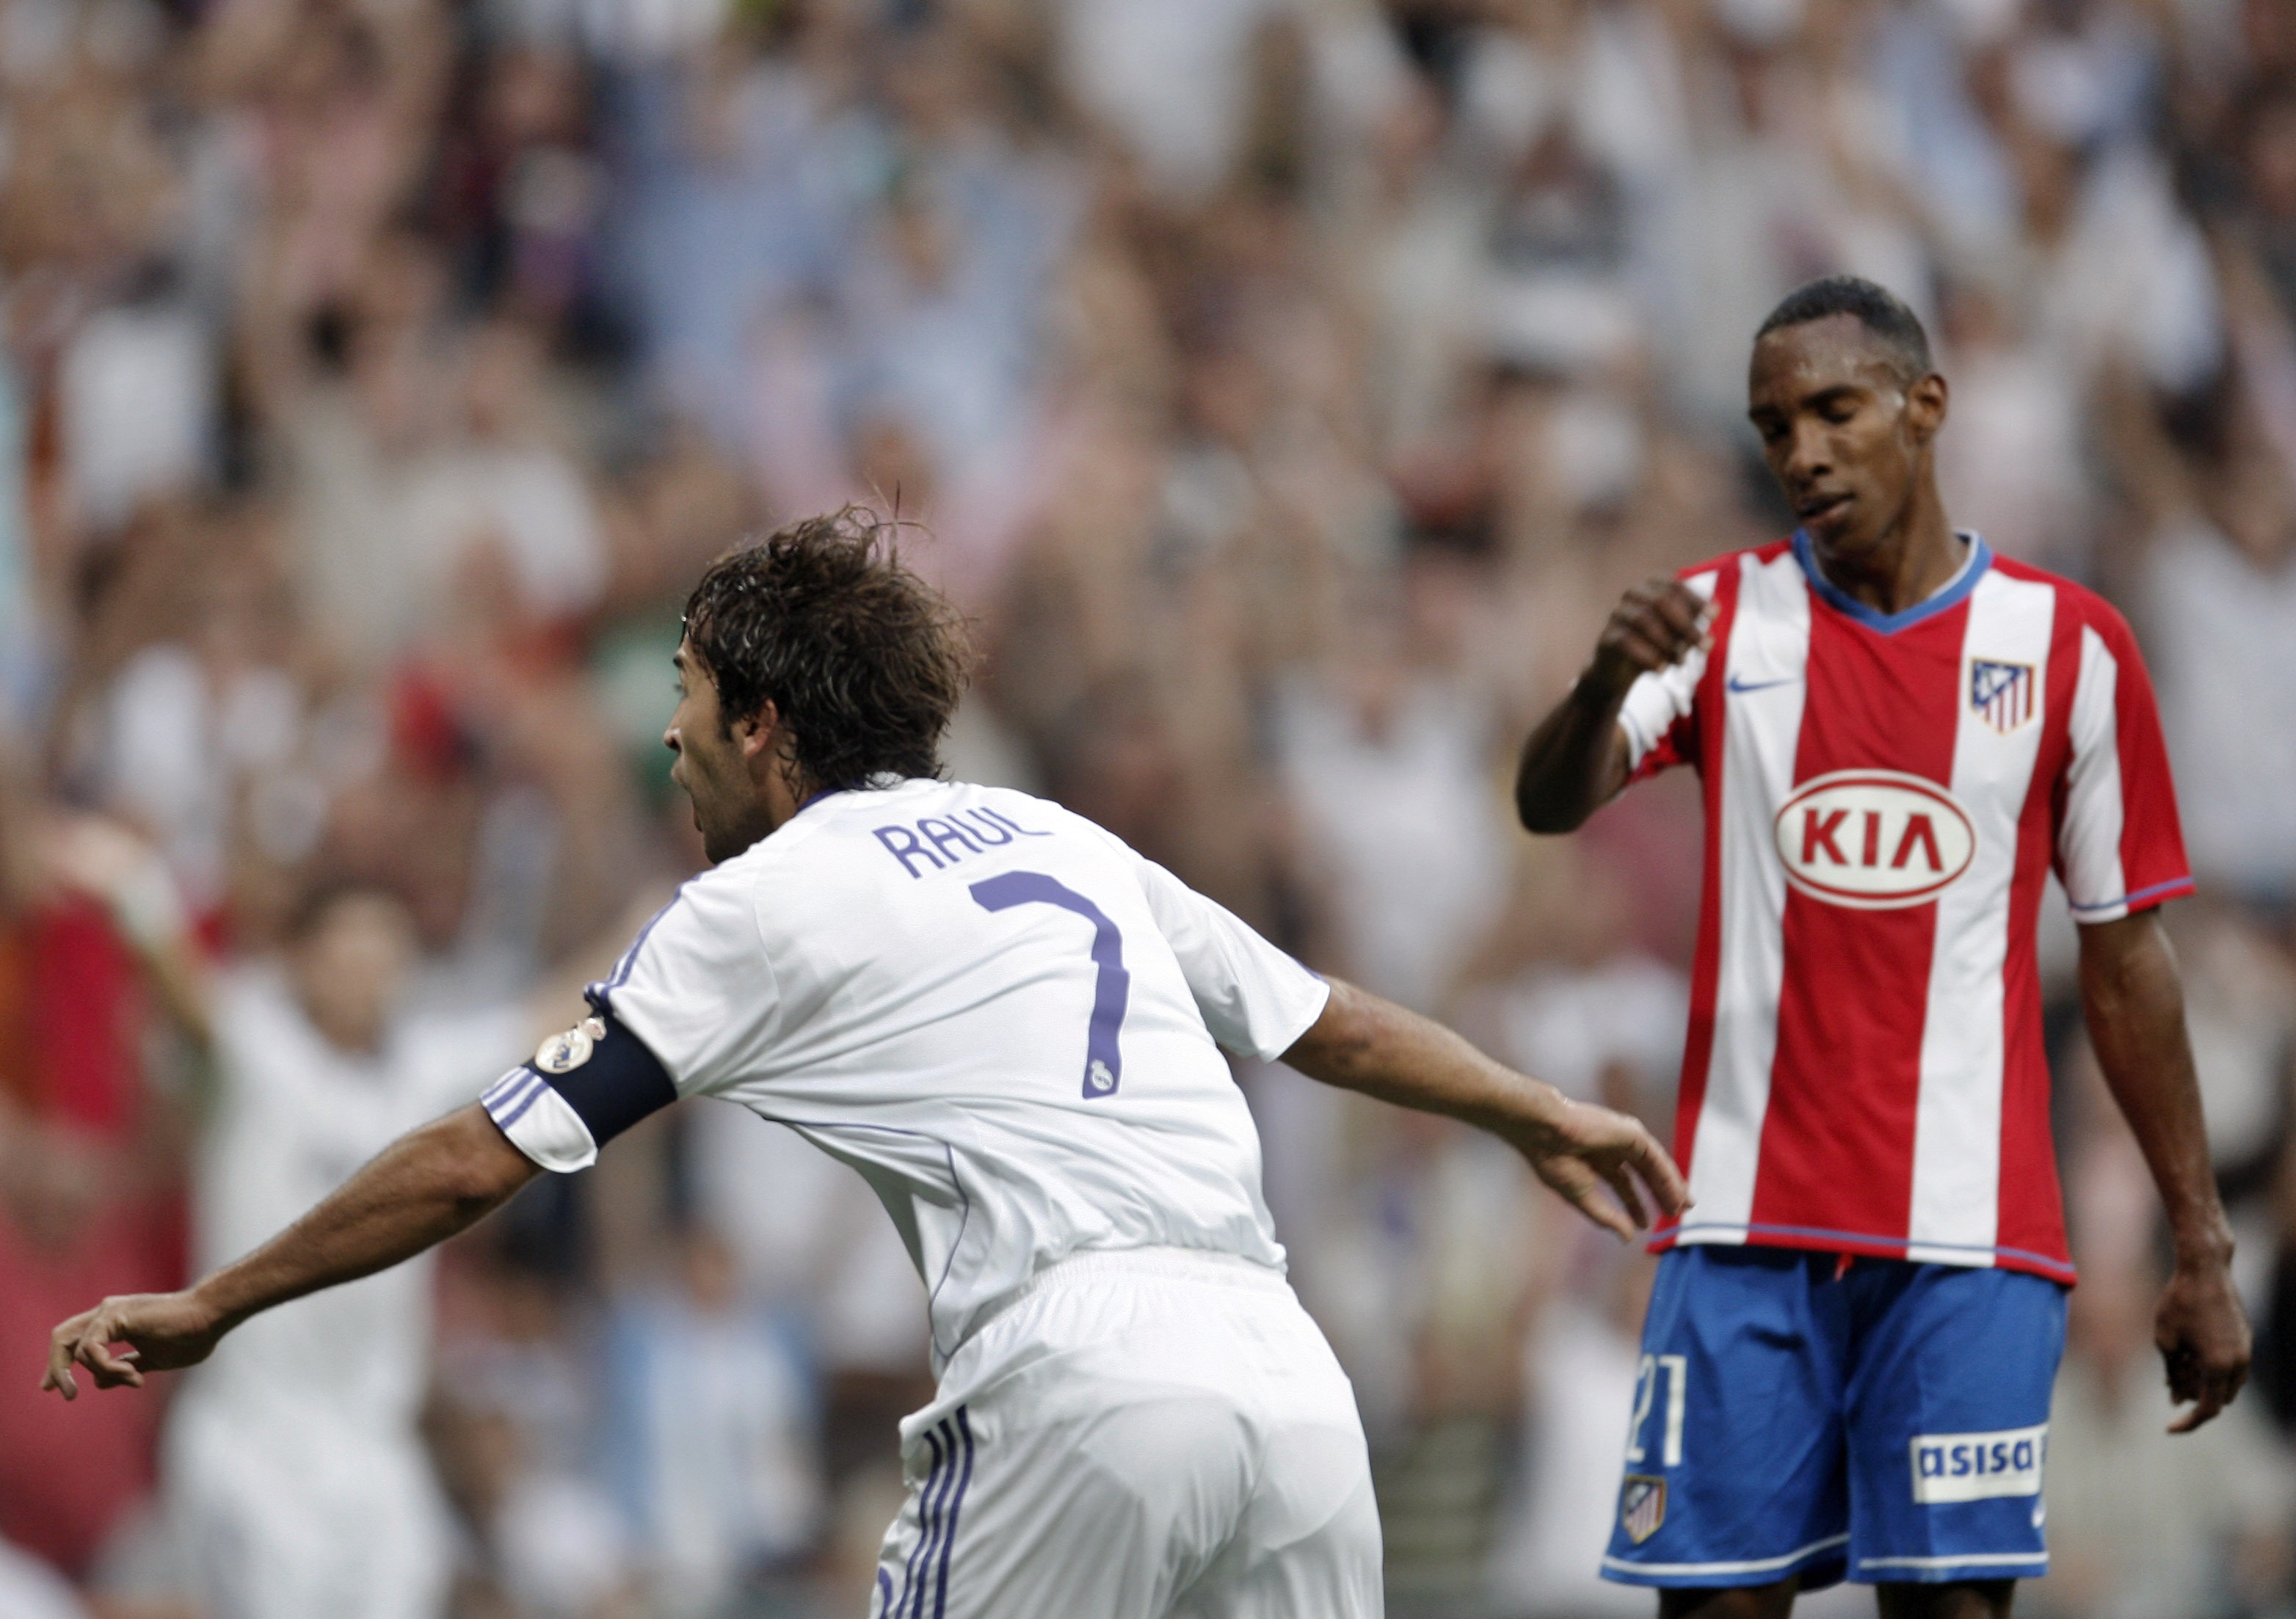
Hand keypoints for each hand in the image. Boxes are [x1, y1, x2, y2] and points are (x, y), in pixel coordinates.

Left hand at [42, 1289, 226, 1400]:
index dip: (59, 1364)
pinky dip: (107, 1367)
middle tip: (67, 1394)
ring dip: (100, 1373)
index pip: (72, 1340)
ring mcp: (109, 1311)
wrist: (210, 1317)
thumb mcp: (153, 1360)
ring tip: (134, 1379)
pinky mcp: (114, 1315)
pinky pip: (91, 1350)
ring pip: (76, 1351)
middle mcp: (107, 1312)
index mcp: (115, 1321)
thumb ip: (125, 1367)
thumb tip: (98, 1383)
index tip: (53, 1388)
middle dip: (57, 1369)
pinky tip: (132, 1374)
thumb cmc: (191, 1336)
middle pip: (61, 1339)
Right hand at [1508, 1098, 1689, 1242]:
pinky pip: (1657, 1158)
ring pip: (1654, 1166)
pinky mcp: (1633, 1134)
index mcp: (1596, 1161)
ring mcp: (1623, 1140)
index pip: (1623, 1184)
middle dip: (1659, 1193)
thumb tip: (1629, 1237)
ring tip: (1683, 1207)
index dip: (1634, 1204)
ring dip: (1670, 1186)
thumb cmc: (1555, 1161)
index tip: (1645, 1224)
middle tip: (1675, 1213)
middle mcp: (1612, 1149)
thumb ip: (1607, 1216)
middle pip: (1644, 1174)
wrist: (1547, 1132)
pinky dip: (1669, 1176)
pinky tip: (1677, 1193)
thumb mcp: (1583, 1197)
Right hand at [1586, 578, 1711, 698]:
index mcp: (1650, 587)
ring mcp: (1616, 614)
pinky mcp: (1606, 637)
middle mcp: (1631, 595)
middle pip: (1660, 601)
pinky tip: (1662, 670)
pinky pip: (1627, 640)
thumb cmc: (1654, 644)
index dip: (1695, 600)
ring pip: (1643, 620)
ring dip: (1668, 643)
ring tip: (1682, 663)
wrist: (1618, 670)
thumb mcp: (1677, 632)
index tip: (1714, 616)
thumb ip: (1692, 621)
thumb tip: (1714, 612)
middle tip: (1705, 646)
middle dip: (1686, 625)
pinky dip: (1648, 656)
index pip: (1673, 586)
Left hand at [2156, 1254, 2249, 1432]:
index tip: (2169, 1428)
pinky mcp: (2244, 1337)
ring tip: (2176, 1372)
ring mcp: (2245, 1349)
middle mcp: (2239, 1362)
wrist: (2205, 1268)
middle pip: (2219, 1397)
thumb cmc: (2179, 1301)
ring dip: (2204, 1383)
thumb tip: (2176, 1395)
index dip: (2189, 1423)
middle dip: (2196, 1399)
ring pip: (2226, 1382)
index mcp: (2220, 1366)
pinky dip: (2212, 1368)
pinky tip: (2188, 1357)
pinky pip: (2230, 1364)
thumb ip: (2172, 1371)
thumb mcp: (2165, 1339)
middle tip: (2170, 1391)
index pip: (2208, 1409)